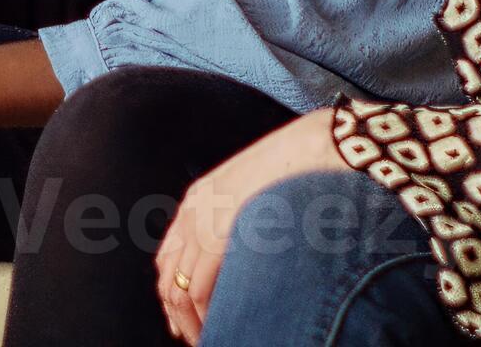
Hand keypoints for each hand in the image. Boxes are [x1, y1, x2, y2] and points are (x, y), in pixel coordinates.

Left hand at [154, 110, 340, 342]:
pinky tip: (217, 329)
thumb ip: (244, 220)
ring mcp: (201, 226)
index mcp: (200, 199)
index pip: (169, 253)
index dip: (172, 288)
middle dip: (175, 311)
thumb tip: (248, 253)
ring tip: (206, 340)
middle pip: (167, 274)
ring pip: (178, 289)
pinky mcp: (216, 239)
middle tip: (189, 336)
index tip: (181, 314)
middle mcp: (192, 213)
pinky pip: (197, 291)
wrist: (313, 152)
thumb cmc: (299, 172)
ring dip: (189, 322)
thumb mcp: (259, 193)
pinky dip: (204, 317)